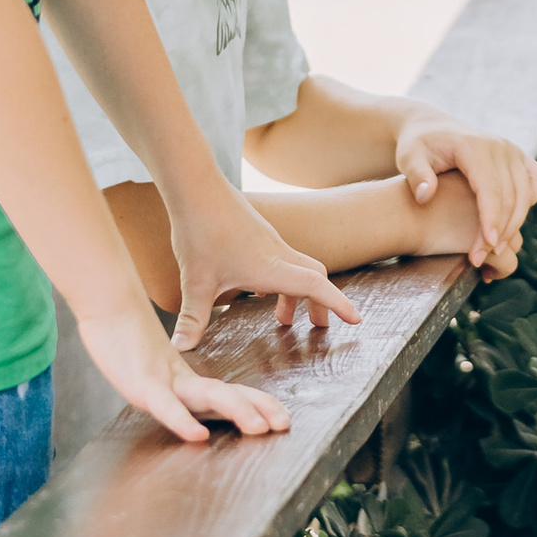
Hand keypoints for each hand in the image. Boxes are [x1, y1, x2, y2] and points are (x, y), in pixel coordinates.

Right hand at [76, 294, 293, 445]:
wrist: (106, 303)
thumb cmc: (124, 337)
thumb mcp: (150, 368)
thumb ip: (168, 385)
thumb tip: (185, 400)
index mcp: (184, 378)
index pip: (228, 392)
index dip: (257, 404)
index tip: (283, 417)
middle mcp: (180, 379)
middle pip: (226, 394)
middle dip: (258, 409)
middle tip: (285, 423)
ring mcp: (163, 380)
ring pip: (207, 396)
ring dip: (235, 410)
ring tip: (258, 428)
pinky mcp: (142, 383)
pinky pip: (166, 406)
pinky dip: (182, 421)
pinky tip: (199, 435)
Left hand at [167, 174, 359, 355]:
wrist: (195, 187)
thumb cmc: (199, 232)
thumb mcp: (194, 282)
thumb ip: (192, 318)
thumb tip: (180, 349)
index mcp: (270, 268)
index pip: (316, 286)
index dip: (338, 304)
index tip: (355, 319)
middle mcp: (277, 253)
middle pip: (315, 276)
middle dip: (321, 303)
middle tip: (316, 328)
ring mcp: (269, 241)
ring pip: (298, 266)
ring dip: (297, 292)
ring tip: (281, 318)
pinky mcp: (259, 232)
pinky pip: (283, 258)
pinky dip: (282, 278)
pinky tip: (258, 290)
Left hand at [392, 113, 536, 264]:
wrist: (430, 127)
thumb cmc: (417, 145)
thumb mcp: (408, 157)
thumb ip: (416, 175)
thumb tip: (425, 195)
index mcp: (474, 146)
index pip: (490, 188)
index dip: (491, 219)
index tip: (486, 246)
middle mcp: (499, 146)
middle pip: (511, 195)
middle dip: (500, 231)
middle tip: (479, 258)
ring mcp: (512, 150)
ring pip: (526, 193)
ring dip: (514, 224)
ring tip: (494, 250)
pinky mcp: (518, 156)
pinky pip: (535, 182)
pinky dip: (528, 204)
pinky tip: (510, 224)